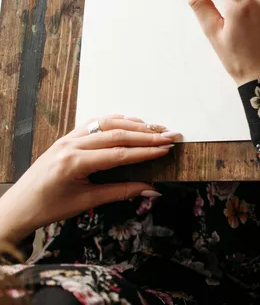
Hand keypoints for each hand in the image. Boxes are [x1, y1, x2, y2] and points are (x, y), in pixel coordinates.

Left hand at [0, 115, 175, 243]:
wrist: (19, 206)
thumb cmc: (49, 207)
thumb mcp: (86, 201)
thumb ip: (121, 192)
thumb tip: (151, 189)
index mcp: (74, 163)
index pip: (118, 153)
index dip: (145, 151)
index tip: (166, 149)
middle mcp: (70, 145)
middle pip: (116, 134)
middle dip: (146, 135)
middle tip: (169, 136)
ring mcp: (67, 138)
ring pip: (106, 124)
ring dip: (133, 125)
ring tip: (156, 128)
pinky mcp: (66, 137)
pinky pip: (94, 123)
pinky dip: (115, 121)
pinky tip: (131, 123)